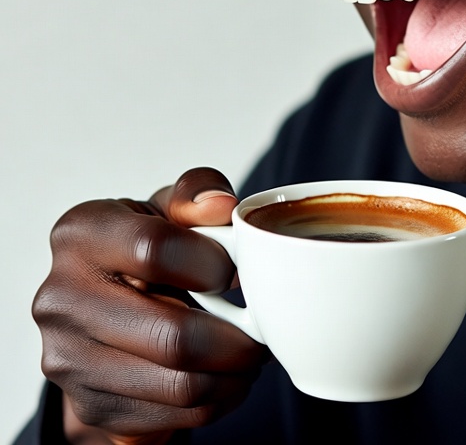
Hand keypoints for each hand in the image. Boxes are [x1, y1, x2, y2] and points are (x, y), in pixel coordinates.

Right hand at [32, 167, 268, 444]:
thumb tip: (220, 206)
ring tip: (251, 355)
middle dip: (235, 339)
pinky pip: (168, 418)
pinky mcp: (88, 406)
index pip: (152, 249)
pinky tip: (227, 378)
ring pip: (175, 384)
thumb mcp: (173, 206)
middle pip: (169, 334)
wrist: (114, 298)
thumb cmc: (153, 241)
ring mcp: (67, 358)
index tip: (234, 273)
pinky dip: (212, 402)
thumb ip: (198, 191)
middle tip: (263, 332)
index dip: (210, 263)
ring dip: (231, 376)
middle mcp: (60, 297)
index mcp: (81, 233)